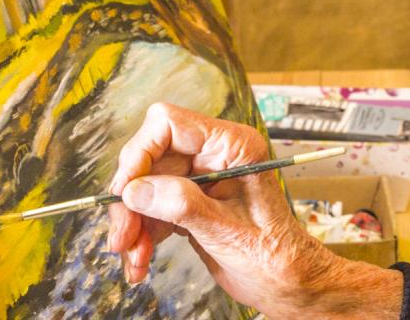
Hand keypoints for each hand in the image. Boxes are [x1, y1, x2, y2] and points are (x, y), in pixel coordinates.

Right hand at [107, 102, 400, 319]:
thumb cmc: (274, 256)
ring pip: (146, 187)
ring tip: (132, 258)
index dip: (140, 153)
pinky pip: (153, 208)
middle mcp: (215, 155)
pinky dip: (142, 234)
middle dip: (132, 200)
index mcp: (234, 147)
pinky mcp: (190, 201)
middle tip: (121, 237)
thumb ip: (182, 205)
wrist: (287, 283)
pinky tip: (139, 261)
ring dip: (133, 223)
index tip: (126, 190)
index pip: (170, 125)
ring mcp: (201, 178)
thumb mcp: (226, 231)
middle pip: (150, 159)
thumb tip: (137, 190)